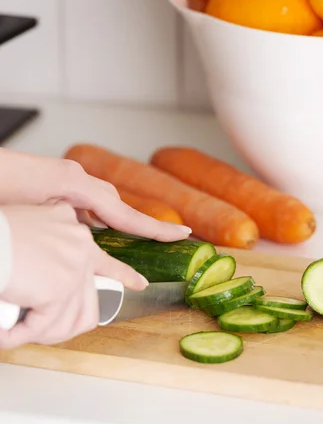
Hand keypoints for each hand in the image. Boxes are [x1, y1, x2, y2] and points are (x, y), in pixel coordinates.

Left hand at [0, 148, 190, 241]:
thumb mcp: (38, 206)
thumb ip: (69, 219)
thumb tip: (91, 235)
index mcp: (76, 185)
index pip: (125, 213)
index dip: (155, 228)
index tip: (183, 234)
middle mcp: (77, 180)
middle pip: (118, 207)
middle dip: (140, 225)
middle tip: (166, 239)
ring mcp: (67, 181)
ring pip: (103, 206)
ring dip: (116, 223)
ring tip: (130, 243)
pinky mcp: (56, 185)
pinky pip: (85, 205)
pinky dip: (93, 219)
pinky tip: (90, 232)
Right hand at [0, 203, 148, 348]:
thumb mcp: (30, 230)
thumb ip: (48, 252)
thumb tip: (47, 284)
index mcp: (73, 230)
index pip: (106, 259)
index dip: (123, 275)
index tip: (138, 284)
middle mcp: (80, 246)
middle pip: (87, 302)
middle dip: (63, 325)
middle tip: (41, 330)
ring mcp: (73, 267)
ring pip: (68, 320)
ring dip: (41, 332)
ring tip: (16, 331)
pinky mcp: (60, 288)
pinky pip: (45, 326)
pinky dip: (22, 335)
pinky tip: (8, 333)